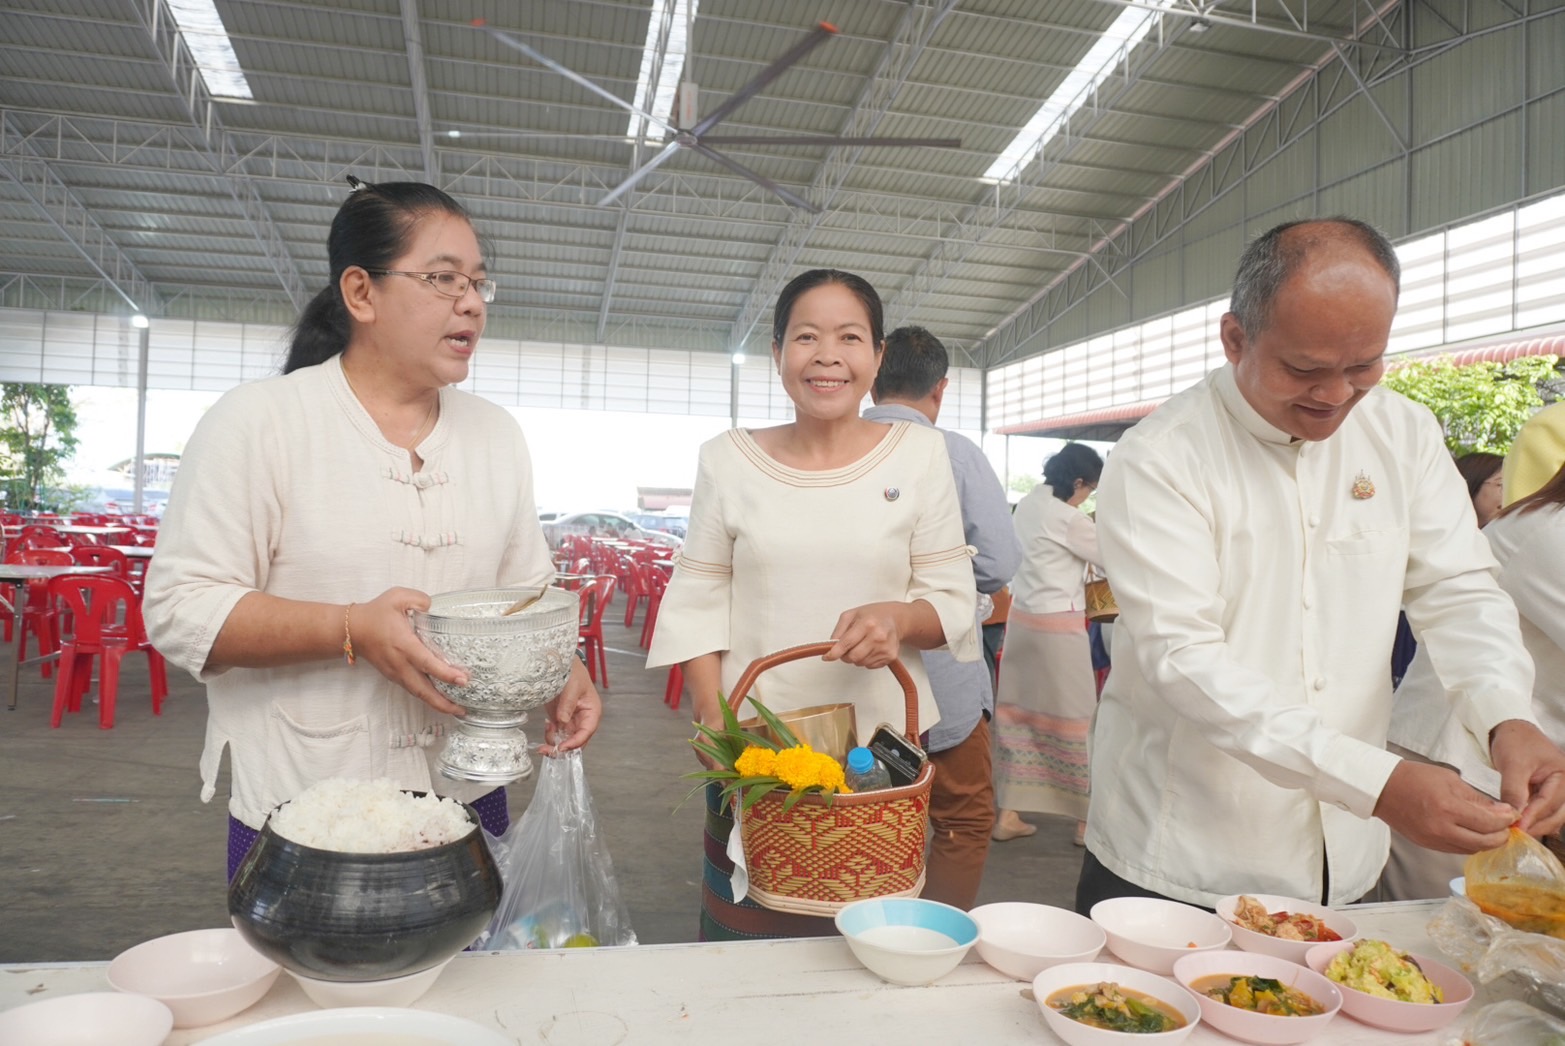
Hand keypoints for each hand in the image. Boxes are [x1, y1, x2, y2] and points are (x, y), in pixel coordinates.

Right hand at [352, 588, 465, 714]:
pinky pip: (413, 690)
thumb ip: (420, 599)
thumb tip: (435, 608)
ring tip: (458, 710)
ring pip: (418, 693)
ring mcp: (396, 673)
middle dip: (443, 702)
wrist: (352, 630)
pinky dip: (428, 697)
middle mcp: (400, 663)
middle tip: (463, 709)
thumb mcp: (397, 597)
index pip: (426, 662)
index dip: (444, 673)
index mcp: (403, 644)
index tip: (462, 679)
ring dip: (437, 704)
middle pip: (423, 690)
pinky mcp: (394, 676)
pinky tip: (442, 699)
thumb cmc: (375, 614)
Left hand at [538, 658, 602, 754]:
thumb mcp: (572, 686)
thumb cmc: (573, 672)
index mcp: (592, 712)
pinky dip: (550, 735)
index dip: (575, 743)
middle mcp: (583, 720)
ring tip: (547, 729)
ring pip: (565, 741)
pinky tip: (547, 725)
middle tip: (547, 750)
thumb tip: (563, 721)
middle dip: (562, 748)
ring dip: (554, 742)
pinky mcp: (560, 720)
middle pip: (576, 742)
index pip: (586, 732)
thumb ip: (568, 704)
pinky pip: (556, 735)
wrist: (560, 664)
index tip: (562, 747)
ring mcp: (571, 721)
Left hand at [824, 601, 906, 667]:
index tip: (827, 657)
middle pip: (853, 657)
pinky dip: (866, 660)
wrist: (896, 618)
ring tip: (862, 644)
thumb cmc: (873, 615)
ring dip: (856, 657)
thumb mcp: (851, 614)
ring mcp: (885, 647)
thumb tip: (831, 646)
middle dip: (845, 655)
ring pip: (860, 663)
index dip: (834, 652)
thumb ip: (839, 630)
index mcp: (867, 623)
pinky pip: (870, 666)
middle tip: (846, 648)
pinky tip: (871, 648)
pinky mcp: (891, 656)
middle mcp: (878, 636)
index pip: (846, 643)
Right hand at [1374, 759, 1515, 852]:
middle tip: (1507, 826)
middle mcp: (1441, 828)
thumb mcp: (1451, 780)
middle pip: (1484, 843)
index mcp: (1448, 808)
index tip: (1512, 814)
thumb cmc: (1414, 777)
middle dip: (1501, 836)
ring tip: (1493, 830)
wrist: (1382, 788)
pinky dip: (1470, 843)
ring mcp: (1433, 839)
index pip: (1489, 823)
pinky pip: (1457, 849)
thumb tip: (1502, 812)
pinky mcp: (1427, 845)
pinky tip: (1474, 833)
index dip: (1506, 820)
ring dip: (1487, 842)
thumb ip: (1477, 799)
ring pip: (1472, 850)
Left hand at [1490, 720, 1564, 836]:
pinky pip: (1547, 810)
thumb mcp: (1513, 764)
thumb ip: (1513, 790)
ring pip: (1553, 815)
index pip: (1549, 801)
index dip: (1533, 816)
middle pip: (1557, 812)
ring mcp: (1559, 789)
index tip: (1518, 828)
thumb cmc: (1515, 742)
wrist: (1510, 728)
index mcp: (1564, 775)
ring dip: (1538, 825)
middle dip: (1538, 825)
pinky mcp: (1548, 792)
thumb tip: (1513, 815)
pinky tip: (1526, 827)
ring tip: (1519, 833)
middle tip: (1518, 834)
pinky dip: (1537, 819)